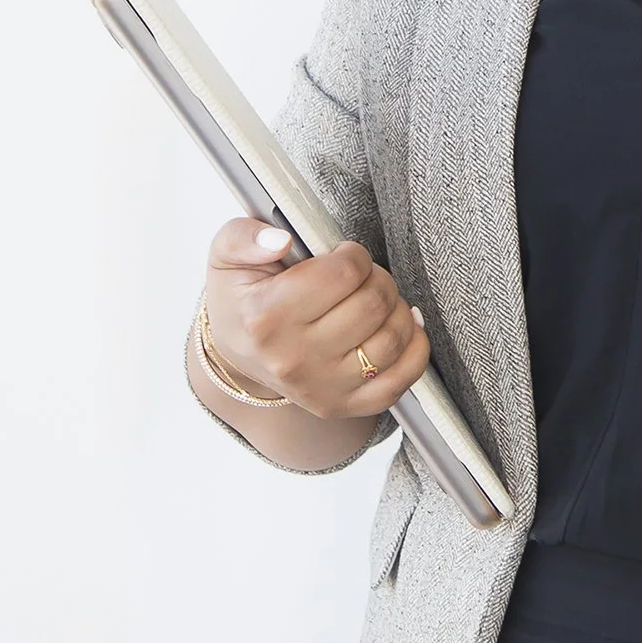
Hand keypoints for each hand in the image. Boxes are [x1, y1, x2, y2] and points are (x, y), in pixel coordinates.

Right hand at [198, 221, 430, 425]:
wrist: (241, 353)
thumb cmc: (243, 299)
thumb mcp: (227, 256)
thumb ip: (245, 237)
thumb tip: (281, 240)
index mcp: (266, 317)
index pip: (344, 273)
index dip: (352, 255)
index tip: (342, 256)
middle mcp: (294, 359)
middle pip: (374, 303)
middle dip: (376, 278)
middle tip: (360, 277)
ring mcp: (321, 388)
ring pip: (393, 337)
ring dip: (396, 308)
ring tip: (375, 300)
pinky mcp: (344, 405)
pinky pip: (401, 379)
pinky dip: (414, 348)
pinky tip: (402, 327)